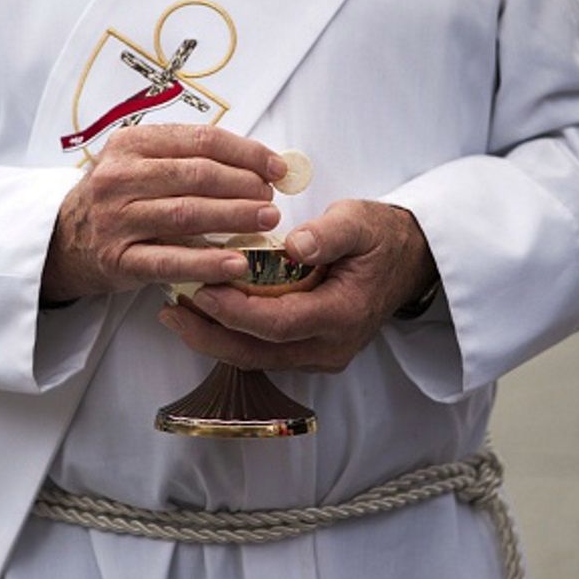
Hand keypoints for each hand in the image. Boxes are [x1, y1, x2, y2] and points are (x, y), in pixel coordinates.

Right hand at [41, 124, 287, 300]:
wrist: (63, 240)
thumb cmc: (118, 199)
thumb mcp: (141, 164)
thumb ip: (187, 159)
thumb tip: (258, 165)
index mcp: (131, 144)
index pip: (200, 140)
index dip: (246, 153)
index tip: (277, 167)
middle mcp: (119, 177)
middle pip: (197, 175)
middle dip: (244, 185)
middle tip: (273, 198)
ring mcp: (116, 219)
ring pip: (186, 214)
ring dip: (234, 217)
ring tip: (267, 221)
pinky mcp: (117, 259)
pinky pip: (169, 261)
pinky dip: (206, 262)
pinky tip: (237, 263)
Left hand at [157, 199, 437, 372]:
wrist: (408, 260)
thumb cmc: (380, 237)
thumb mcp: (360, 221)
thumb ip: (329, 233)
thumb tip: (296, 245)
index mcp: (343, 314)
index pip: (278, 323)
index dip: (236, 310)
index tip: (202, 288)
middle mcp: (329, 347)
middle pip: (257, 352)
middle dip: (209, 334)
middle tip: (170, 309)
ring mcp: (319, 355)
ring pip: (254, 357)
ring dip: (213, 338)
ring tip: (175, 312)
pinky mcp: (307, 351)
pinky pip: (261, 351)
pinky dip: (230, 335)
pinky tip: (203, 314)